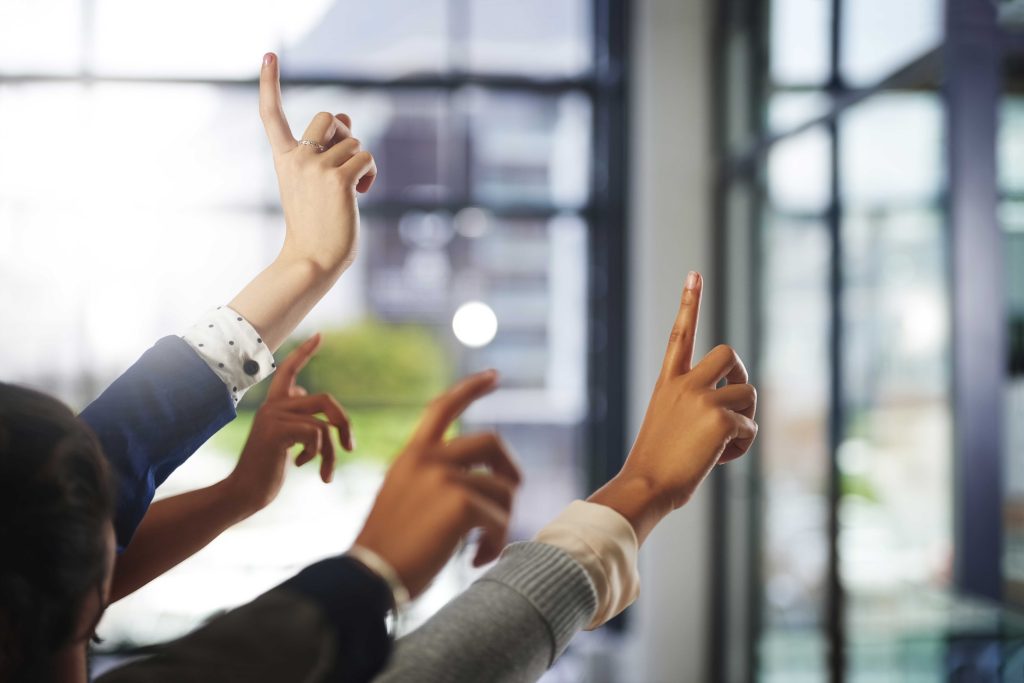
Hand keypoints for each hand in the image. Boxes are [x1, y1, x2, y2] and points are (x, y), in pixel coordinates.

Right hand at [224, 333, 353, 514]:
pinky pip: (316, 434)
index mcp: (275, 405)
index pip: (289, 370)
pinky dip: (318, 454)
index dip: (304, 353)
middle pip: (326, 400)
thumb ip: (293, 414)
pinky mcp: (276, 431)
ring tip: (327, 473)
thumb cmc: (266, 469)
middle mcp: (273, 406)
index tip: (320, 335)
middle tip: (350, 448)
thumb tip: (303, 392)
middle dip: (344, 424)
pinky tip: (301, 465)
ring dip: (332, 452)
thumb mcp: (283, 438)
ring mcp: (273, 416)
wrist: (244, 492)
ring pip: (324, 424)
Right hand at [259, 52, 376, 272]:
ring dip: (361, 163)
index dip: (270, 84)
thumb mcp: (314, 182)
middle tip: (347, 159)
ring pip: (354, 141)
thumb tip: (346, 115)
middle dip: (347, 132)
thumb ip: (325, 148)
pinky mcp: (338, 179)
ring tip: (352, 190)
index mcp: (284, 159)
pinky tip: (360, 195)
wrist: (313, 258)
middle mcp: (297, 158)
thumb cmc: (317, 224)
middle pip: (329, 116)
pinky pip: (366, 158)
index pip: (271, 115)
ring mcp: (316, 167)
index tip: (268, 56)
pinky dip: (370, 175)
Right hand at [354, 370, 521, 597]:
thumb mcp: (402, 499)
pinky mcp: (460, 503)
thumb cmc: (387, 551)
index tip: (493, 376)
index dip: (470, 388)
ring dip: (500, 521)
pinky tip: (476, 558)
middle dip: (510, 470)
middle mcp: (428, 459)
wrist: (368, 578)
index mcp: (411, 456)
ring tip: (480, 547)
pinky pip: (500, 518)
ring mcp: (444, 478)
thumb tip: (483, 484)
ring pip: (502, 489)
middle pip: (492, 442)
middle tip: (511, 498)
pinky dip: (495, 542)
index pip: (442, 408)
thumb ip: (434, 481)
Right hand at [588, 272, 757, 542]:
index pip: (681, 334)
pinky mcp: (720, 417)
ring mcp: (701, 398)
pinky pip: (750, 426)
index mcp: (668, 383)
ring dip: (745, 420)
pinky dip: (742, 447)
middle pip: (730, 354)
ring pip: (748, 393)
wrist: (646, 484)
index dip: (689, 302)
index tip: (694, 274)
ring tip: (722, 445)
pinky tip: (719, 460)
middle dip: (742, 377)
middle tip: (735, 405)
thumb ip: (696, 407)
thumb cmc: (656, 465)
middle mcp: (683, 383)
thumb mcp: (670, 425)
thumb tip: (736, 416)